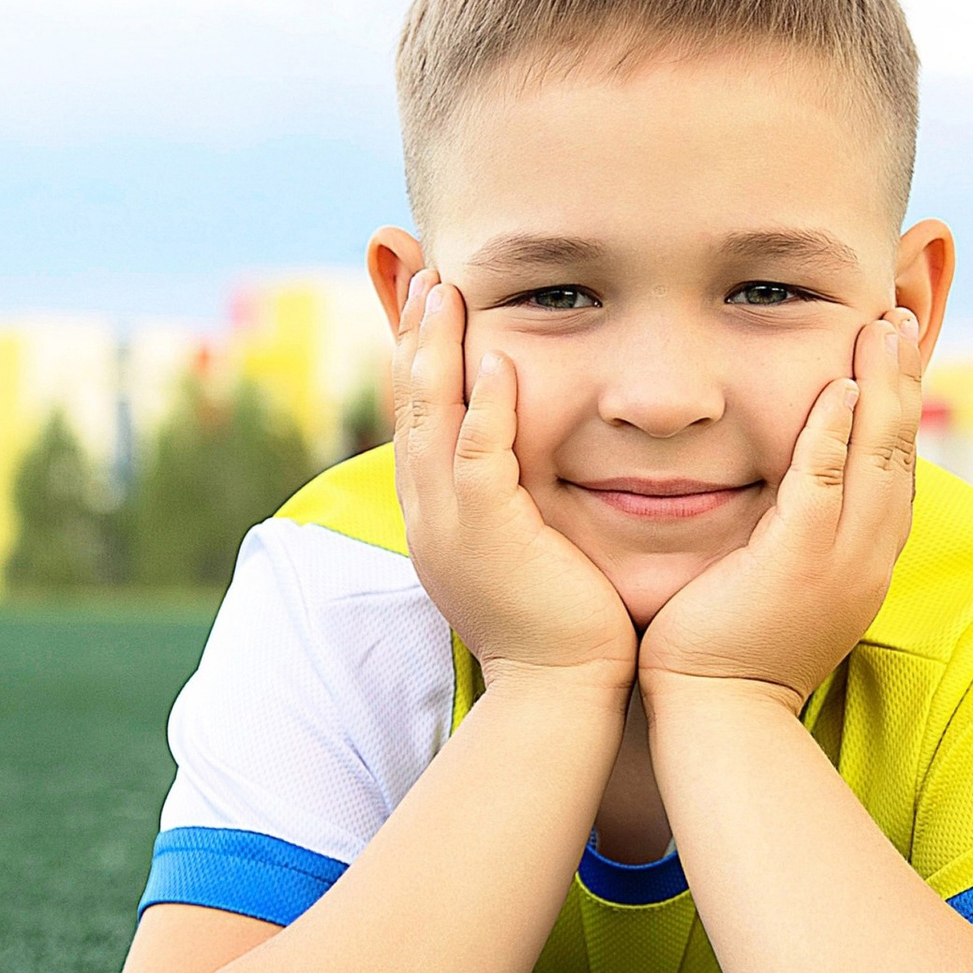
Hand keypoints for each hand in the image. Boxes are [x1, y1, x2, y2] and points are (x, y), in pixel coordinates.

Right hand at [392, 276, 638, 697]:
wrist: (558, 695)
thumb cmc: (565, 632)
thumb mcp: (531, 556)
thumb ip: (524, 507)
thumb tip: (539, 476)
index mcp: (437, 521)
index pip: (418, 426)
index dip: (419, 364)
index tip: (429, 310)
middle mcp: (428, 518)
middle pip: (408, 409)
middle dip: (412, 338)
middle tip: (424, 277)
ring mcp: (449, 525)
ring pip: (429, 419)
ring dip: (435, 350)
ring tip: (444, 291)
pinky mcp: (486, 533)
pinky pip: (478, 453)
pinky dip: (486, 402)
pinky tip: (500, 354)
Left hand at [639, 308, 920, 710]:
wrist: (721, 714)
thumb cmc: (729, 654)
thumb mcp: (776, 587)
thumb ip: (788, 540)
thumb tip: (781, 506)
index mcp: (864, 563)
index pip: (892, 473)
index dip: (898, 412)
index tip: (894, 359)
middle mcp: (868, 558)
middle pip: (899, 453)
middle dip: (903, 381)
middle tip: (900, 320)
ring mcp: (842, 560)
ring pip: (877, 457)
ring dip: (882, 386)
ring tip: (883, 328)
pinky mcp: (801, 560)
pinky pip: (826, 481)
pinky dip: (835, 430)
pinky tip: (839, 385)